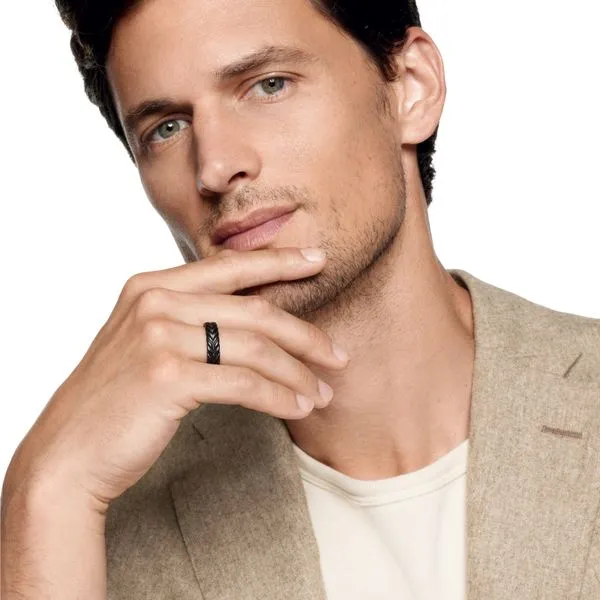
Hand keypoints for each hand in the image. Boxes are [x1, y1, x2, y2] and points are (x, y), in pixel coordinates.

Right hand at [6, 248, 347, 512]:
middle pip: (255, 311)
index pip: (230, 266)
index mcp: (152, 286)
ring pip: (256, 349)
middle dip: (306, 336)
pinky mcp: (168, 376)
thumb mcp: (148, 343)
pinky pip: (244, 384)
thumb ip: (190, 318)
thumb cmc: (118, 399)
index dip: (279, 262)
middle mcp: (155, 302)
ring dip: (297, 373)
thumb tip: (254, 316)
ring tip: (321, 392)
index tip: (317, 260)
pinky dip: (279, 397)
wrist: (69, 451)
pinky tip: (298, 408)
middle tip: (337, 355)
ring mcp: (159, 336)